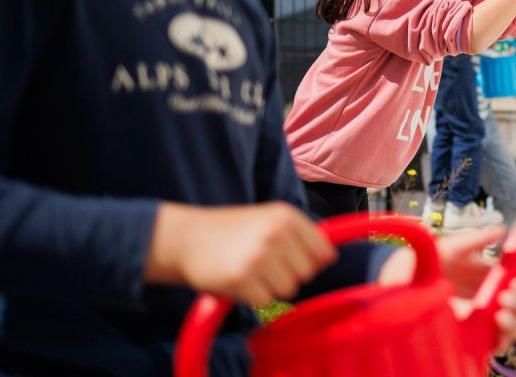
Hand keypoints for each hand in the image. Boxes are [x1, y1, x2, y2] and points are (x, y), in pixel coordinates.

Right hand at [144, 202, 336, 306]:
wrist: (186, 238)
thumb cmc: (231, 231)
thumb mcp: (268, 220)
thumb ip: (299, 236)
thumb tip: (329, 258)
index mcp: (286, 216)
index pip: (322, 251)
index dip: (308, 261)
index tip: (289, 260)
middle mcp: (276, 232)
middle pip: (306, 273)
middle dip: (287, 274)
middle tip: (262, 264)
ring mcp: (259, 254)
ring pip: (288, 289)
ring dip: (269, 287)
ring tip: (249, 270)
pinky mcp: (241, 277)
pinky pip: (265, 301)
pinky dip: (252, 296)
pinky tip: (237, 280)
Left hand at [378, 225, 515, 353]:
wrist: (408, 279)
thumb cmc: (435, 261)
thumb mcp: (456, 247)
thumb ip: (478, 239)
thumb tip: (502, 230)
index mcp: (497, 278)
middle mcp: (496, 300)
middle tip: (506, 296)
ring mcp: (486, 319)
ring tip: (500, 313)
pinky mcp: (475, 336)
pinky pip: (499, 343)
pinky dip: (504, 338)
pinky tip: (494, 326)